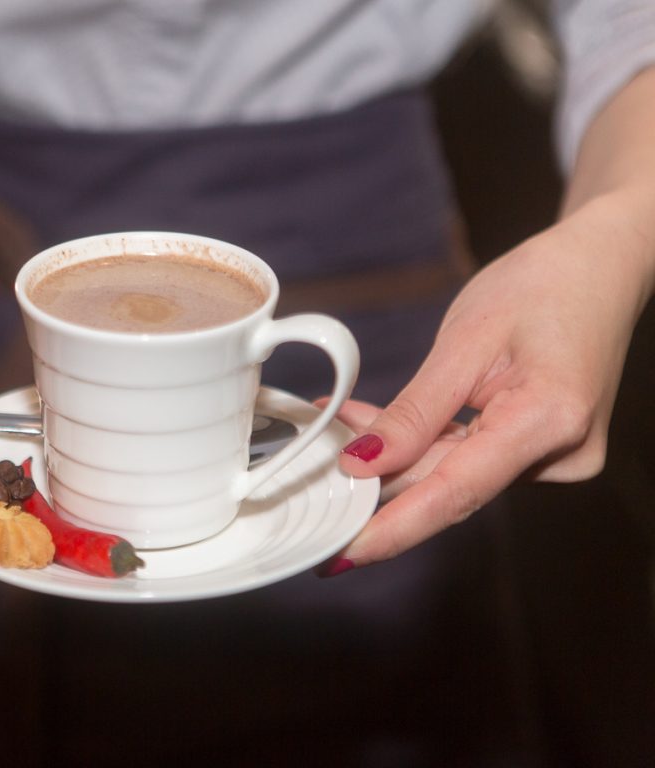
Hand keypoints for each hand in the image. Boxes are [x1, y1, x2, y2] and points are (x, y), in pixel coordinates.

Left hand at [322, 195, 652, 572]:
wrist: (600, 268)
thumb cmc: (541, 287)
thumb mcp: (465, 341)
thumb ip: (415, 411)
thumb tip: (364, 464)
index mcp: (549, 419)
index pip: (456, 493)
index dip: (394, 529)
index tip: (343, 555)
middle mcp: (562, 453)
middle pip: (449, 483)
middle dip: (379, 474)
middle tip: (317, 459)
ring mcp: (557, 457)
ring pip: (454, 472)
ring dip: (397, 453)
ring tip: (340, 422)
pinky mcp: (543, 450)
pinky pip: (470, 457)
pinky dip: (424, 443)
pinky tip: (379, 427)